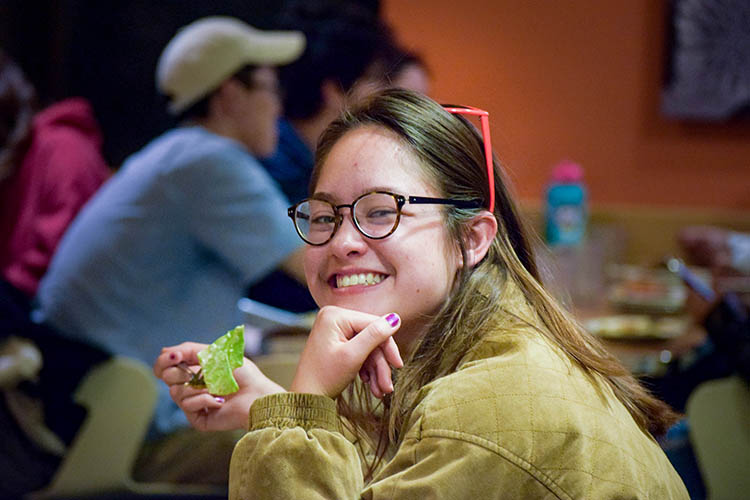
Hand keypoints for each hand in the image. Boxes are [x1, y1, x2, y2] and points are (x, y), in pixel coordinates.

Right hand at [154, 342, 284, 430]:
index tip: (174, 356)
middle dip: (180, 372)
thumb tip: (164, 351)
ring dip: (197, 387)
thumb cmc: (241, 373)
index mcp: (194, 370)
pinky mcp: (198, 419)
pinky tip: (219, 400)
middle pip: (166, 378)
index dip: (163, 361)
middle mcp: (191, 387)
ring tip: (216, 387)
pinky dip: (204, 400)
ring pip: (176, 392)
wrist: (257, 395)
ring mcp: (194, 404)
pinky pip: (188, 406)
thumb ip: (190, 349)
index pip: (165, 365)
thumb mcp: (216, 353)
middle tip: (198, 373)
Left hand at [290, 306, 402, 398]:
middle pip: (371, 337)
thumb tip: (396, 318)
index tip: (398, 365)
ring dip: (376, 370)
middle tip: (387, 387)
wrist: (306, 398)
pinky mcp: (337, 343)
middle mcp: (335, 318)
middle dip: (380, 364)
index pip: (373, 324)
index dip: (388, 345)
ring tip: (379, 391)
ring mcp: (335, 331)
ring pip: (367, 348)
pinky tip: (369, 385)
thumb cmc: (324, 377)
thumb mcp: (353, 356)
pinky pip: (359, 352)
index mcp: (335, 315)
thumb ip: (375, 335)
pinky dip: (367, 369)